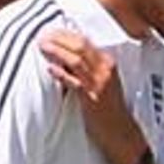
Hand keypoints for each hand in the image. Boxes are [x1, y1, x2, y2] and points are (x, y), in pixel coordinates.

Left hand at [38, 30, 143, 163]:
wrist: (121, 132)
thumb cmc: (109, 108)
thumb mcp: (103, 81)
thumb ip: (88, 67)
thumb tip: (64, 56)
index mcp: (108, 63)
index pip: (84, 40)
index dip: (64, 34)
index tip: (49, 31)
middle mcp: (105, 70)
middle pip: (79, 45)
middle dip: (58, 38)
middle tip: (42, 37)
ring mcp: (100, 83)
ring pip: (76, 60)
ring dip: (57, 51)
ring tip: (42, 47)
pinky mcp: (92, 99)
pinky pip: (74, 82)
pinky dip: (61, 74)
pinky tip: (50, 69)